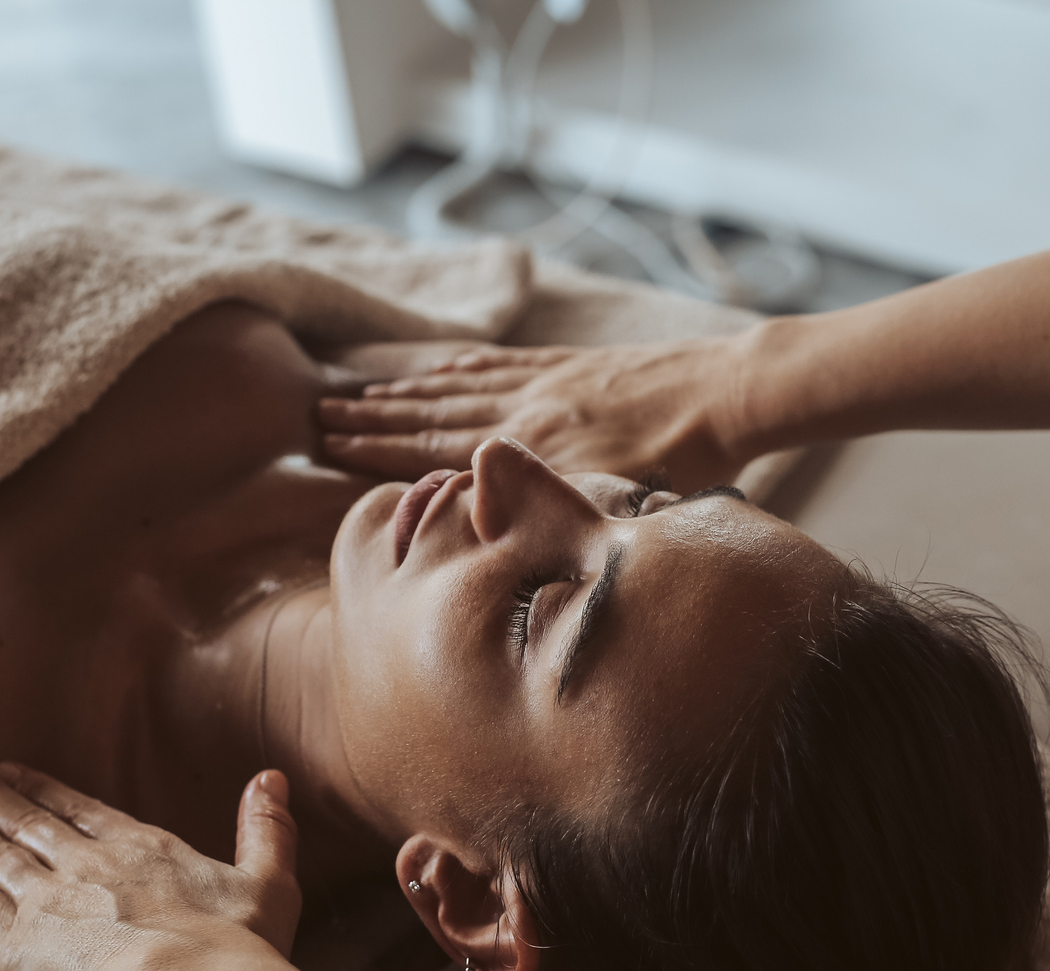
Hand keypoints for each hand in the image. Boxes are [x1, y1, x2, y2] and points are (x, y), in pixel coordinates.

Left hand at [0, 754, 300, 970]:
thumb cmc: (236, 948)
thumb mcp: (270, 883)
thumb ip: (267, 830)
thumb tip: (271, 778)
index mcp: (141, 848)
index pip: (78, 809)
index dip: (41, 788)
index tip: (11, 768)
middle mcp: (87, 863)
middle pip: (24, 820)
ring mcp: (48, 899)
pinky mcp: (18, 941)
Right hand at [317, 340, 745, 492]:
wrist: (732, 394)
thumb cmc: (686, 460)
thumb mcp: (616, 503)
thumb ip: (550, 512)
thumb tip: (486, 528)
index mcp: (531, 447)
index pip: (436, 448)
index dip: (379, 449)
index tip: (328, 444)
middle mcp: (527, 408)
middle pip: (433, 413)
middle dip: (372, 419)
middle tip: (317, 417)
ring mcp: (547, 381)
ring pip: (458, 384)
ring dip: (403, 391)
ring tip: (357, 392)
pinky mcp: (571, 364)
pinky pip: (501, 363)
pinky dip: (460, 365)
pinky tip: (439, 364)